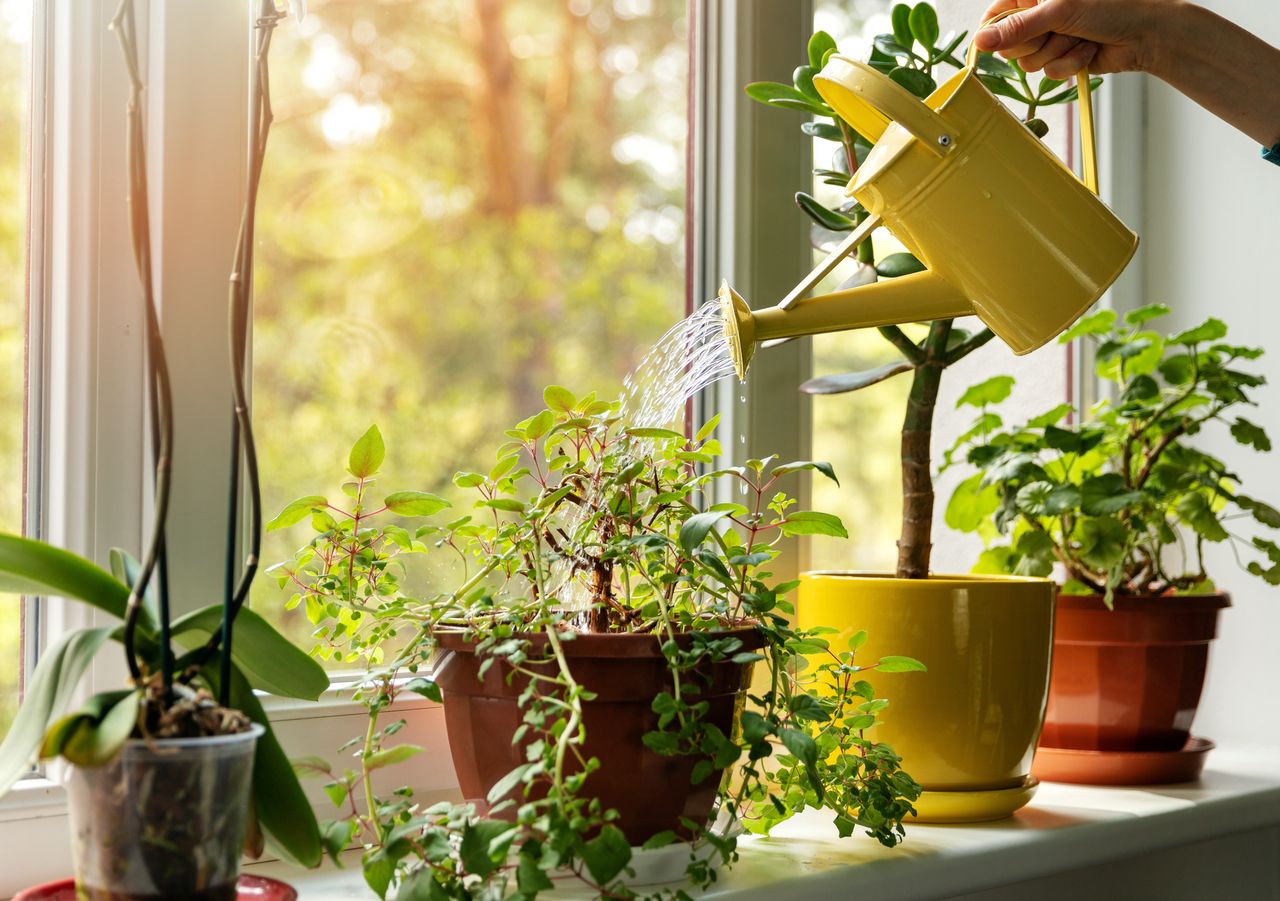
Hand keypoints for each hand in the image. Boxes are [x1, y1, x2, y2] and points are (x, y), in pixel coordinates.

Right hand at [974, 0, 1181, 79]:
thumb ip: (1018, 27)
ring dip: (1058, 52)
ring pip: (1029, 62)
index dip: (995, 31)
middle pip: (1010, 43)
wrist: (1147, 33)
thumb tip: (981, 41)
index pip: (995, 15)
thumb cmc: (1114, 7)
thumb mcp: (1060, 11)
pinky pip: (1049, 72)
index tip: (1000, 41)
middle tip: (1059, 29)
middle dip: (1037, 41)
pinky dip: (1070, 63)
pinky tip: (1088, 50)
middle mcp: (1040, 15)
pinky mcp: (1062, 58)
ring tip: (1080, 37)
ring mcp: (1051, 38)